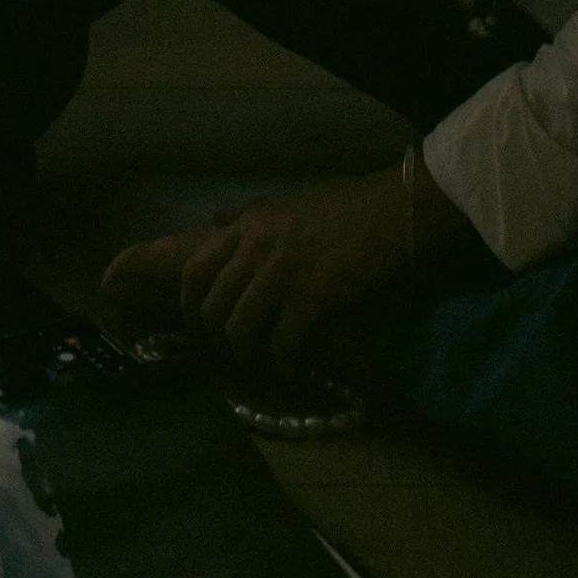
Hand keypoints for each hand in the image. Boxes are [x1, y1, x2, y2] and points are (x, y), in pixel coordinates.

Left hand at [101, 169, 416, 375]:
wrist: (399, 208)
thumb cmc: (346, 211)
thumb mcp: (286, 208)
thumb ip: (249, 224)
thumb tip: (215, 231)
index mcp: (249, 223)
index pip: (193, 267)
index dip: (179, 303)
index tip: (178, 322)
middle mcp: (258, 242)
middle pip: (210, 304)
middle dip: (214, 339)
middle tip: (233, 356)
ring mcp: (285, 267)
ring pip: (239, 327)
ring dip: (247, 356)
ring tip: (264, 366)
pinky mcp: (314, 291)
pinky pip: (280, 340)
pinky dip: (280, 363)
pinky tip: (290, 369)